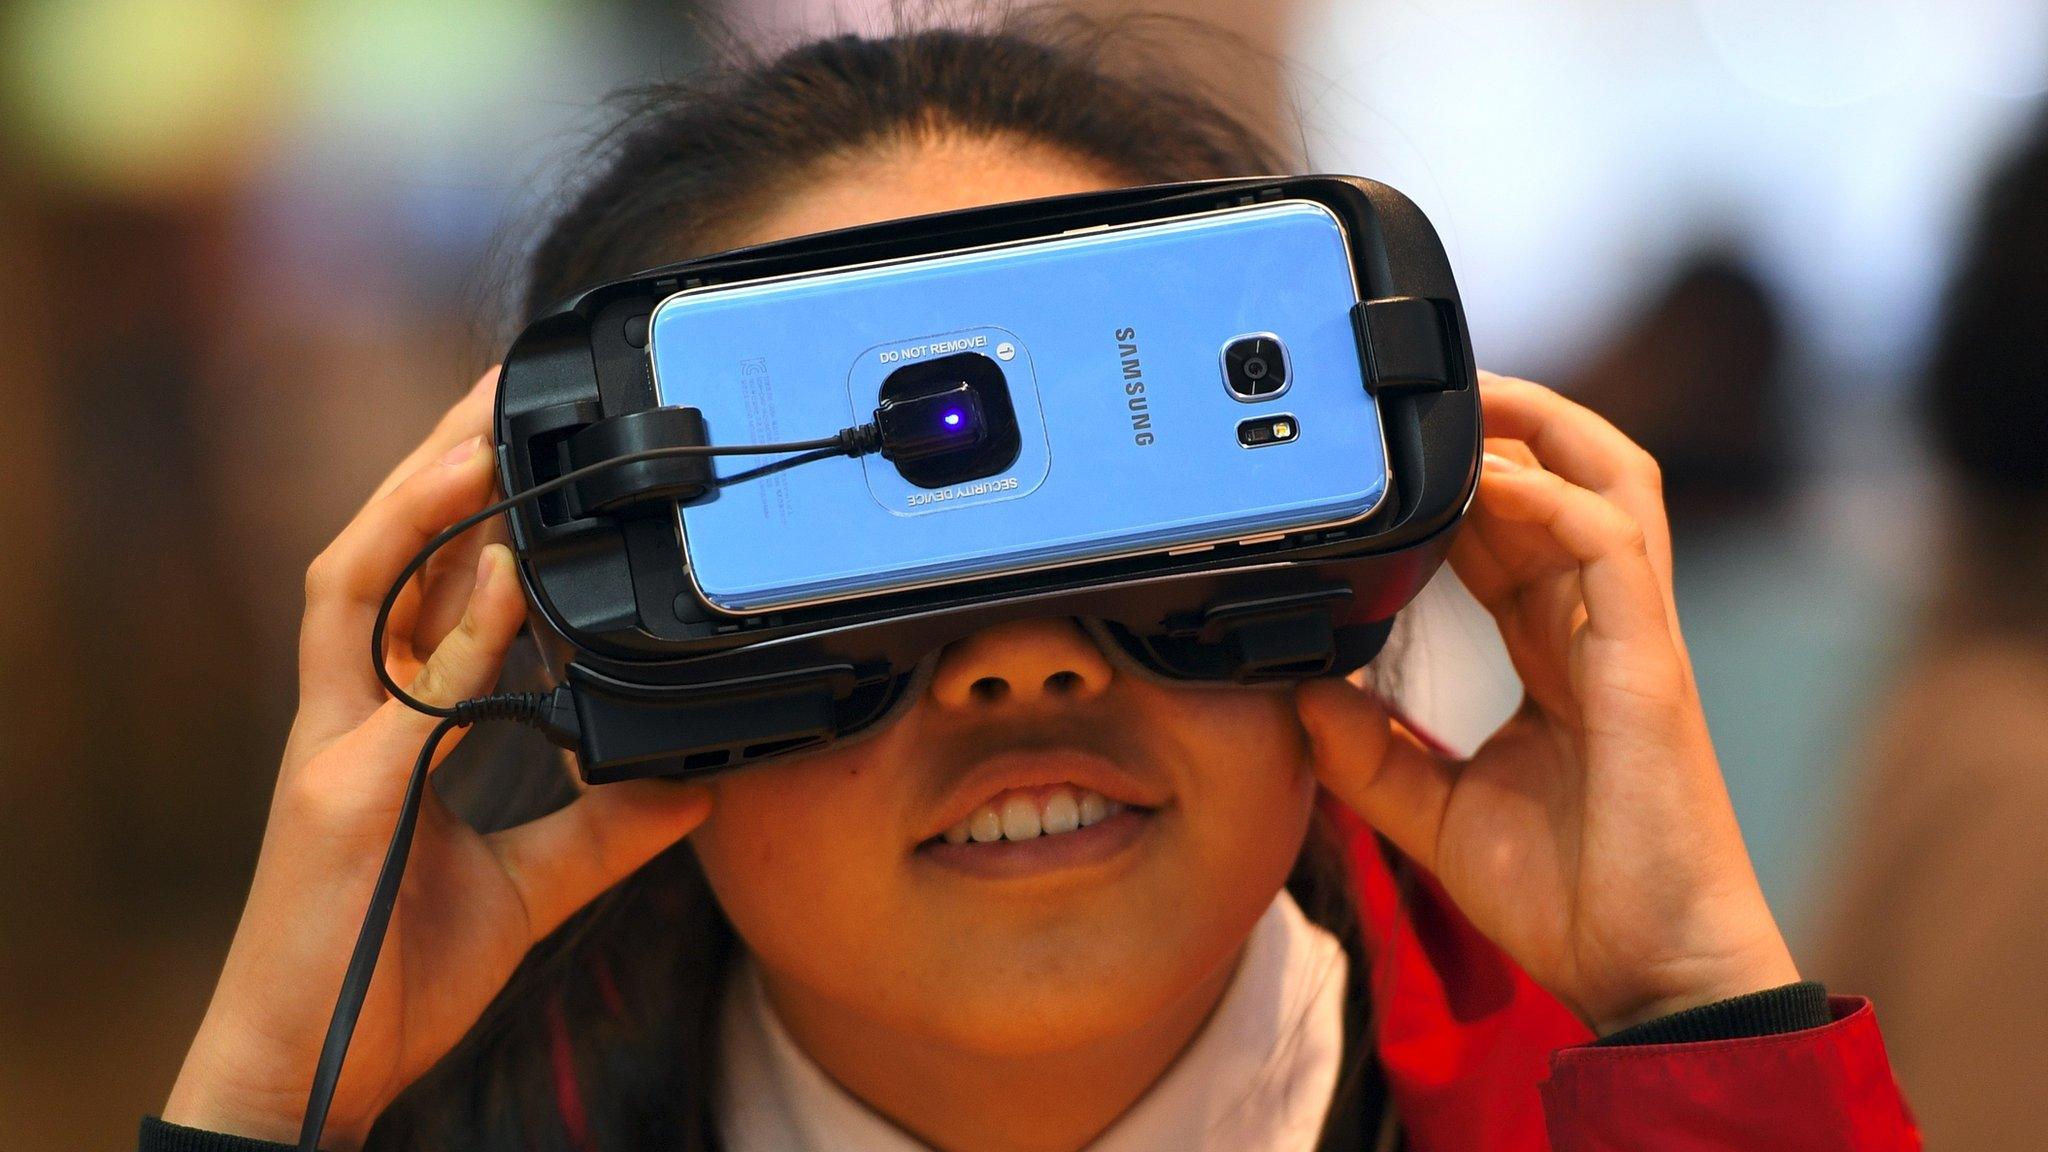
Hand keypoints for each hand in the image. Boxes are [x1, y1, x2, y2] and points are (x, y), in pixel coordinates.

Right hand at [163, 371, 711, 1147]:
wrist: (312, 1072)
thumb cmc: (391, 971)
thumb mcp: (528, 884)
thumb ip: (603, 823)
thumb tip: (695, 781)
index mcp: (381, 723)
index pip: (413, 582)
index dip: (459, 505)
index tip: (522, 438)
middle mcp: (347, 716)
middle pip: (377, 551)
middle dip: (433, 461)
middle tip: (504, 383)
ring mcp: (331, 751)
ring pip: (356, 586)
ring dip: (421, 506)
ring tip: (485, 435)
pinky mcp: (338, 805)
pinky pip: (404, 694)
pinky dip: (458, 627)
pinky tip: (511, 574)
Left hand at [1297, 371, 1798, 1035]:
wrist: (1651, 978)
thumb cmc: (1573, 900)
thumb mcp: (1439, 815)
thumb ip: (1374, 753)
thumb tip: (1300, 696)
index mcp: (1558, 654)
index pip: (1515, 531)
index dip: (1460, 478)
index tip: (1389, 452)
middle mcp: (1599, 630)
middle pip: (1570, 477)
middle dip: (1504, 420)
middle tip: (1419, 393)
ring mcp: (1632, 639)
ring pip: (1609, 481)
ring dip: (1536, 428)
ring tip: (1460, 398)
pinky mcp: (1650, 665)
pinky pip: (1610, 546)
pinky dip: (1548, 499)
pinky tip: (1484, 483)